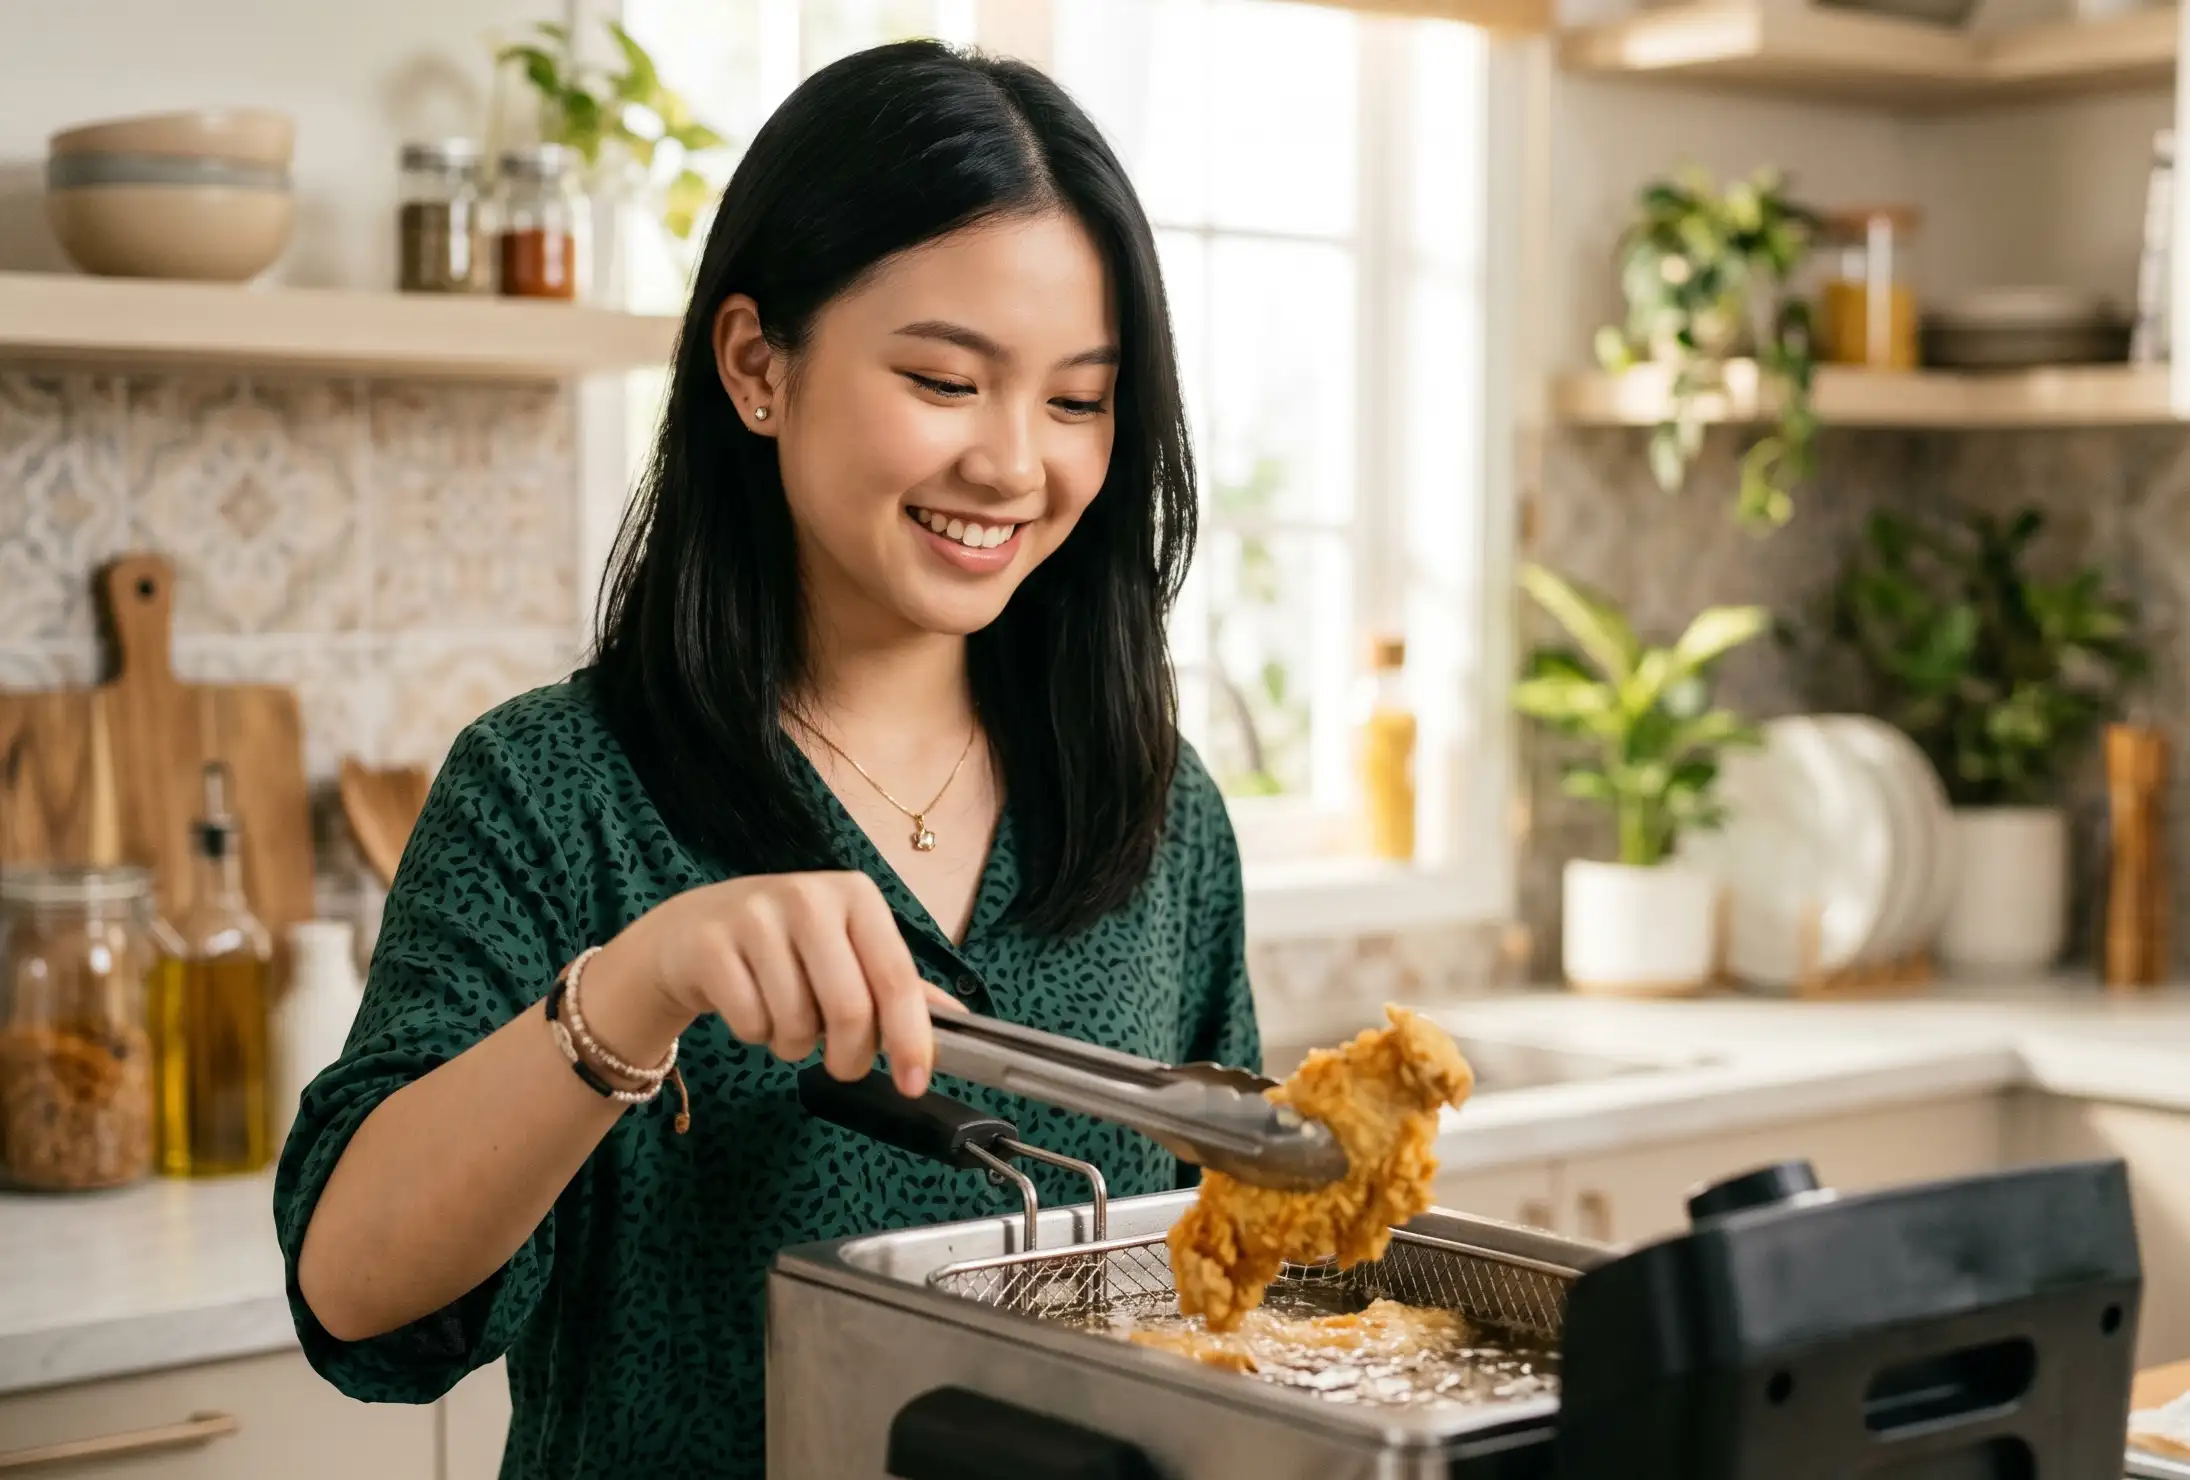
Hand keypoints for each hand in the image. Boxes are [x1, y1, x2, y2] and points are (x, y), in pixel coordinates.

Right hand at [601, 872, 960, 1096]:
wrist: (689, 932)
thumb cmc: (783, 945)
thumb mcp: (845, 950)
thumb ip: (896, 984)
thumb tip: (958, 1021)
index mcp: (856, 897)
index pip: (895, 977)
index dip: (911, 1037)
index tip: (915, 1082)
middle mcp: (809, 897)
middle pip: (849, 1009)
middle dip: (851, 1057)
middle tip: (843, 1066)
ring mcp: (755, 917)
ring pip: (796, 1023)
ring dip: (796, 1046)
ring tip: (786, 1022)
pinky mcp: (710, 945)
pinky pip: (751, 1024)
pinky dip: (756, 1036)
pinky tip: (750, 1009)